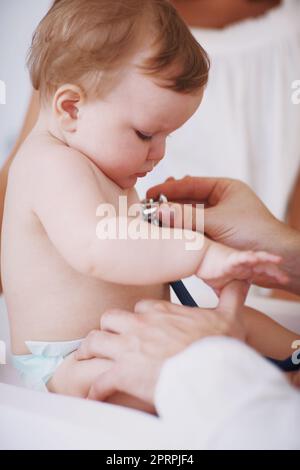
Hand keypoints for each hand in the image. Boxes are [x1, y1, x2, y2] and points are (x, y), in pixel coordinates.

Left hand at [75, 281, 246, 405]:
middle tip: (108, 339)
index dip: (138, 316)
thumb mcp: (230, 316)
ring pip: (95, 341)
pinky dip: (95, 389)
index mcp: (162, 312)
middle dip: (108, 329)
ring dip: (91, 351)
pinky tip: (95, 394)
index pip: (140, 306)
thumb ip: (232, 297)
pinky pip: (99, 380)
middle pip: (110, 318)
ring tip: (90, 360)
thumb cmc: (219, 346)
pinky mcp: (124, 374)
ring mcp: (129, 348)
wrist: (212, 372)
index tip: (140, 326)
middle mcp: (141, 326)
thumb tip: (241, 281)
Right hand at [148, 176, 280, 250]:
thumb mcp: (217, 221)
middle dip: (169, 203)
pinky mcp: (216, 236)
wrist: (276, 256)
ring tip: (154, 220)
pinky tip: (168, 234)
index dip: (169, 188)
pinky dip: (181, 232)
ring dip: (174, 218)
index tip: (150, 194)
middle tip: (148, 207)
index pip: (190, 184)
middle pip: (188, 199)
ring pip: (189, 216)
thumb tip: (159, 211)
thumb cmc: (254, 232)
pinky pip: (194, 231)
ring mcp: (218, 219)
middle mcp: (220, 202)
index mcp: (224, 188)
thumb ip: (187, 217)